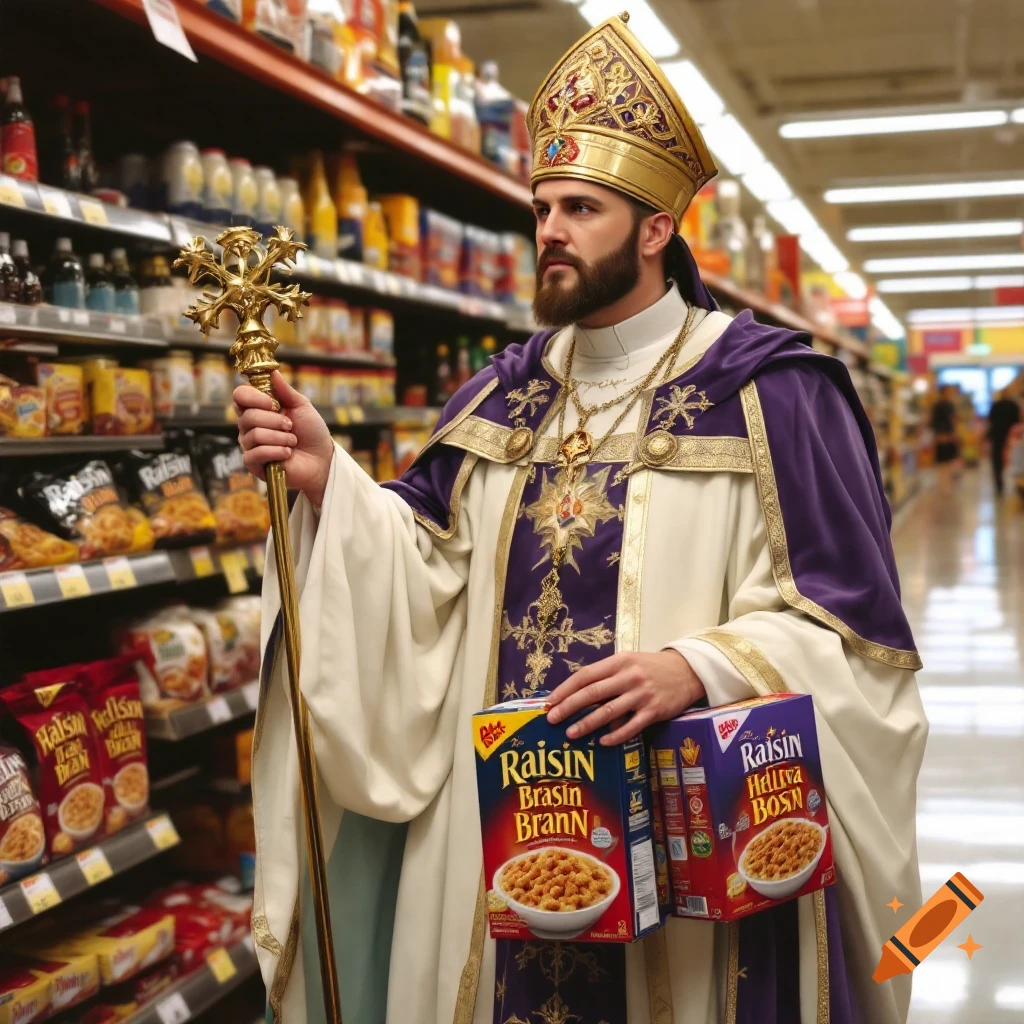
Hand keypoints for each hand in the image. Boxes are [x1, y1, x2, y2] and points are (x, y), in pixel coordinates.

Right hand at [235, 370, 334, 505]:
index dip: (253, 397)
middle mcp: (249, 425)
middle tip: (290, 426)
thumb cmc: (311, 432)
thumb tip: (273, 372)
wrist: (321, 459)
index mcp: (258, 408)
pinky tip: (287, 453)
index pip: (240, 396)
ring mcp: (250, 445)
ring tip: (293, 442)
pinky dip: (276, 451)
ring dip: (280, 437)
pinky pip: (255, 453)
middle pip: (247, 416)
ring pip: (254, 435)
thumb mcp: (302, 406)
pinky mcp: (253, 464)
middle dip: (274, 420)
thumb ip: (286, 391)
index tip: (273, 403)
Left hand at [545, 650, 704, 745]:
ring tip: (570, 734)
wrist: (687, 671)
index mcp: (619, 662)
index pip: (585, 675)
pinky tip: (603, 742)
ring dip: (587, 724)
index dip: (566, 689)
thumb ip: (607, 677)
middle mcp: (628, 676)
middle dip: (569, 707)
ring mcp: (642, 694)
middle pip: (592, 693)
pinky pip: (631, 726)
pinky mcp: (654, 711)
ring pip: (608, 712)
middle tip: (552, 719)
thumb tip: (578, 697)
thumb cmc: (651, 668)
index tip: (550, 701)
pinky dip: (615, 736)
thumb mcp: (628, 663)